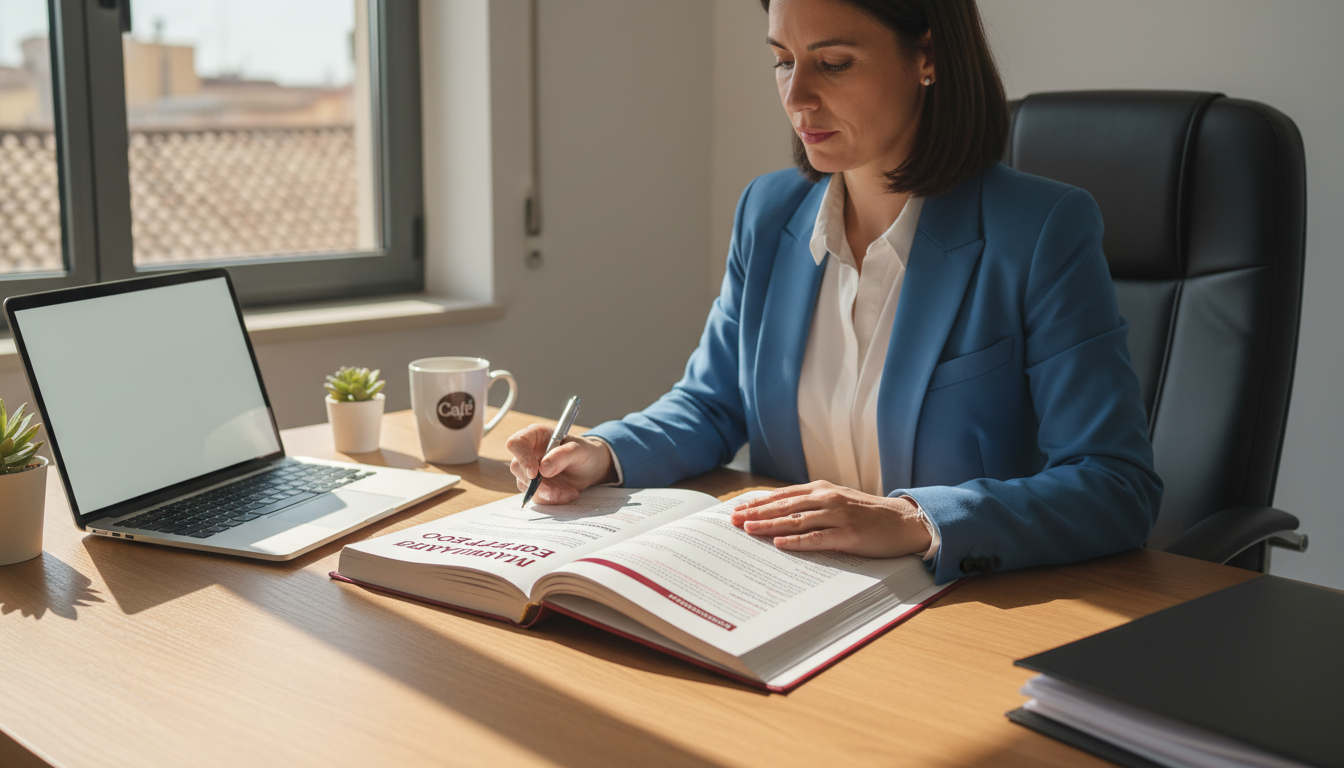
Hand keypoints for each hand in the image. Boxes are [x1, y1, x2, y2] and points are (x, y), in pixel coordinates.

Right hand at [506, 424, 616, 503]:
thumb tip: (543, 469)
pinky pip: (538, 496)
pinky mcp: (536, 485)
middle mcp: (529, 452)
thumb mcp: (579, 450)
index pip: (516, 443)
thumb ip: (562, 455)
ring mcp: (530, 470)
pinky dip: (554, 499)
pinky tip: (569, 493)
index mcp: (536, 435)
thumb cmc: (585, 452)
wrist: (592, 467)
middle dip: (536, 484)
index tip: (534, 473)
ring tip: (571, 491)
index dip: (522, 458)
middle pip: (517, 468)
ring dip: (548, 493)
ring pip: (526, 486)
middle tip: (555, 491)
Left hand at [728, 481, 930, 557]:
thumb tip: (780, 509)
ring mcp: (838, 516)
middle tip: (733, 520)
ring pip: (796, 520)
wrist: (904, 521)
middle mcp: (827, 499)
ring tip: (748, 530)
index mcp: (823, 490)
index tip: (737, 509)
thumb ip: (812, 503)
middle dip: (756, 513)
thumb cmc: (869, 514)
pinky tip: (780, 544)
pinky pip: (817, 538)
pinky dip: (797, 541)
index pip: (783, 495)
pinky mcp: (848, 535)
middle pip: (784, 506)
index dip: (758, 502)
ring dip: (770, 526)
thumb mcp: (838, 500)